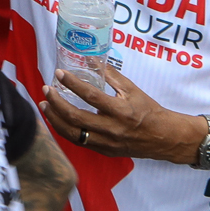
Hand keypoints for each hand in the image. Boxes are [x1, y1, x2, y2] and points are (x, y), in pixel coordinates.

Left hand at [44, 59, 206, 163]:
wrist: (164, 138)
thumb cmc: (148, 110)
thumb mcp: (132, 89)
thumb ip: (110, 74)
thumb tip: (90, 58)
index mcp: (121, 111)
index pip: (91, 97)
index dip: (72, 84)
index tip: (59, 74)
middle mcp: (112, 129)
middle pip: (76, 118)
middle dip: (56, 103)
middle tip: (46, 90)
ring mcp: (107, 144)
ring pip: (73, 134)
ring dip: (55, 119)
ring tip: (45, 105)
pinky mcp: (104, 152)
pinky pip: (79, 142)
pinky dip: (65, 130)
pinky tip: (57, 119)